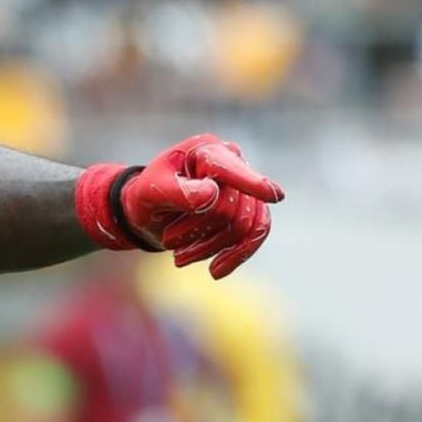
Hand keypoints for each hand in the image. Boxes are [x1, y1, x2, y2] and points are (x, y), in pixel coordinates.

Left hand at [77, 134, 283, 278]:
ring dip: (213, 247)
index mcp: (206, 151)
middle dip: (201, 232)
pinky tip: (215, 271)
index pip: (231, 169)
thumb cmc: (147, 196)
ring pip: (246, 226)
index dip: (251, 183)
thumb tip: (211, 193)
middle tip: (168, 241)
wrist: (149, 212)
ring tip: (179, 258)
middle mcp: (232, 164)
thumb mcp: (149, 192)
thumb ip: (176, 191)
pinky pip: (255, 236)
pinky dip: (236, 256)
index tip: (274, 197)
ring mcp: (243, 187)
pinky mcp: (248, 210)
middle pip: (234, 208)